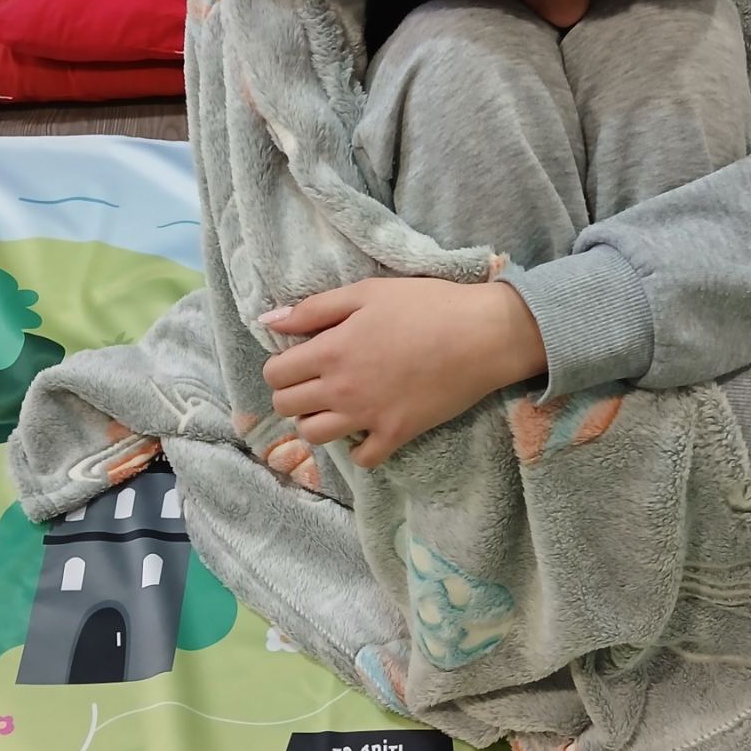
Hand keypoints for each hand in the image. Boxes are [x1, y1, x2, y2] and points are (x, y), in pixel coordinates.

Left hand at [261, 278, 547, 468]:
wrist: (482, 335)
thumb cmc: (426, 305)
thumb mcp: (366, 292)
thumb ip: (313, 308)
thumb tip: (269, 321)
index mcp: (330, 350)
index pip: (275, 374)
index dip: (281, 367)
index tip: (300, 359)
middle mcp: (341, 389)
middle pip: (287, 407)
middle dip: (292, 394)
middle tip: (315, 381)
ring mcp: (368, 416)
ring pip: (315, 436)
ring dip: (316, 421)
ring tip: (335, 405)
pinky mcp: (397, 434)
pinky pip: (362, 458)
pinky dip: (359, 447)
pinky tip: (367, 426)